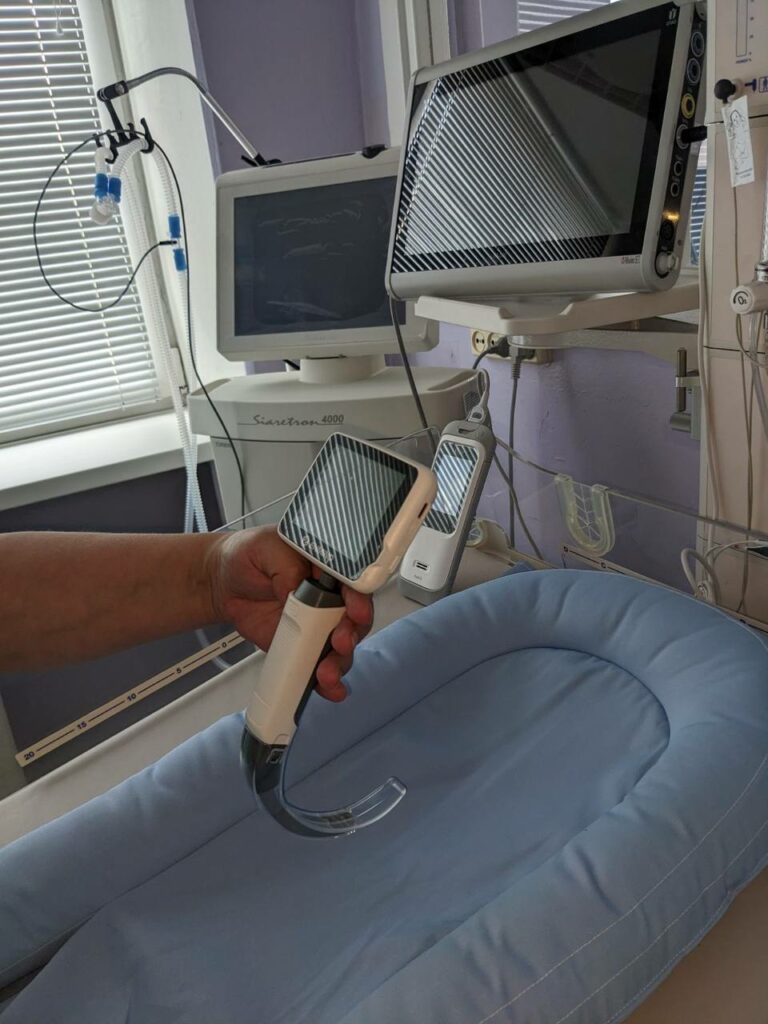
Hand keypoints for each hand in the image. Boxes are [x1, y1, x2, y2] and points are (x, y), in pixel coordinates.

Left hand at [206, 526, 372, 701]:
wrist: (224, 582)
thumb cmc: (248, 556)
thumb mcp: (266, 548)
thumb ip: (287, 566)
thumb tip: (299, 589)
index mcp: (328, 568)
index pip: (353, 583)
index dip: (359, 599)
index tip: (356, 612)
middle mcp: (331, 597)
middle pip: (355, 620)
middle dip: (352, 634)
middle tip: (339, 643)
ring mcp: (319, 624)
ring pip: (342, 647)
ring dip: (340, 662)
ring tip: (326, 674)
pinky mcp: (305, 646)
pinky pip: (320, 664)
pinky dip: (328, 681)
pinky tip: (329, 689)